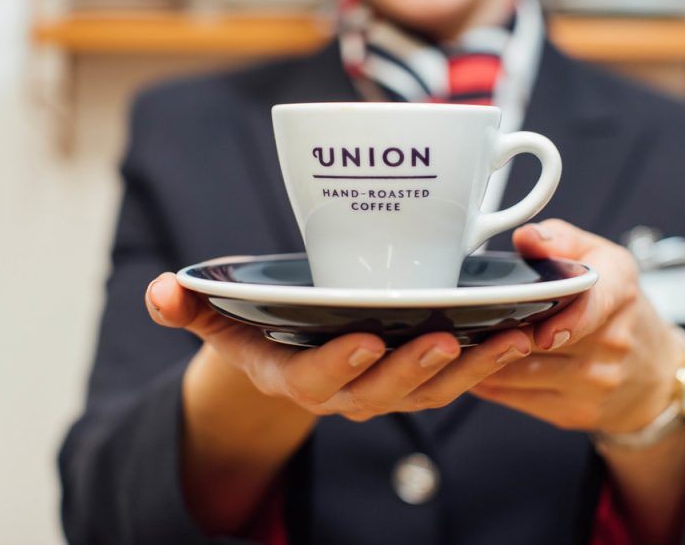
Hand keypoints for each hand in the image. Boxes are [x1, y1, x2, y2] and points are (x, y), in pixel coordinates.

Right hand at [145, 274, 532, 421]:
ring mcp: (385, 386)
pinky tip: (523, 330)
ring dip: (472, 369)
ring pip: (431, 391)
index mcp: (295, 376)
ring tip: (510, 338)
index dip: (339, 365)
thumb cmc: (257, 327)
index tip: (363, 338)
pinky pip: (457, 377)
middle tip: (442, 341)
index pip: (315, 381)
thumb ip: (191, 306)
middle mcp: (344, 392)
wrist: (291, 351)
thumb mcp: (219, 316)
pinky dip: (490, 359)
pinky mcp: (417, 375)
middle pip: (382, 392)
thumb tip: (160, 293)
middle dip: (413, 370)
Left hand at [471, 219, 682, 434]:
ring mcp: (596, 383)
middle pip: (543, 341)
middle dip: (499, 330)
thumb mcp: (603, 260)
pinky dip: (490, 382)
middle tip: (460, 320)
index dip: (566, 319)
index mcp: (620, 291)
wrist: (656, 372)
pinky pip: (517, 398)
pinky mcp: (575, 412)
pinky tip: (472, 367)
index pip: (594, 305)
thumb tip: (527, 237)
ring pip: (522, 373)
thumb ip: (561, 240)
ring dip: (485, 358)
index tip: (543, 331)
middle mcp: (613, 341)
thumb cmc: (618, 308)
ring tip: (457, 341)